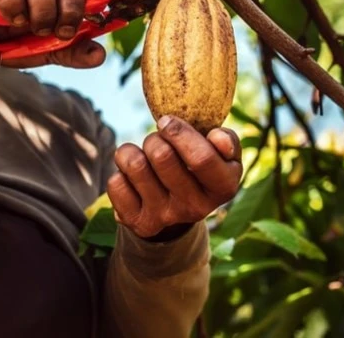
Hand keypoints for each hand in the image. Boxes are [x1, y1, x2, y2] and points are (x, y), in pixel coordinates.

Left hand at [107, 115, 242, 240]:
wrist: (178, 208)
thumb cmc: (198, 168)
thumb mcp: (221, 156)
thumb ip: (226, 141)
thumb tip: (217, 137)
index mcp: (223, 188)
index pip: (201, 158)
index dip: (179, 132)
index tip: (166, 121)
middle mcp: (197, 208)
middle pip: (161, 156)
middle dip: (154, 138)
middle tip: (156, 141)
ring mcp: (166, 218)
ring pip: (135, 165)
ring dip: (132, 152)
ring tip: (142, 157)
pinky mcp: (139, 223)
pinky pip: (116, 184)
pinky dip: (120, 172)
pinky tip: (133, 179)